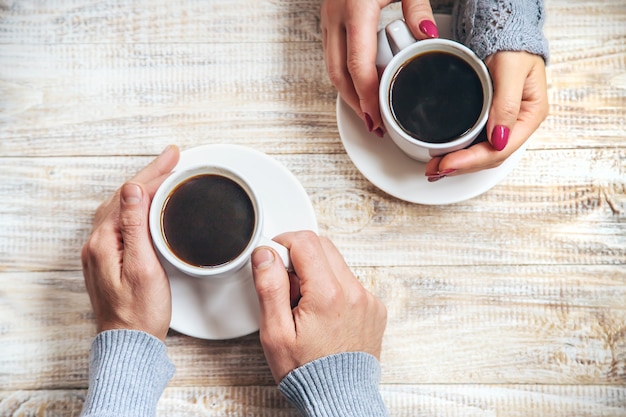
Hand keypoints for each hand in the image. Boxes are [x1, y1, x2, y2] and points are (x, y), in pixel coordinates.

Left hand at [81, 145, 179, 340]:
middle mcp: (97, 243)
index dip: (154, 174)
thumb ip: (135, 227)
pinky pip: (121, 220)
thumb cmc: (140, 312)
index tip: (173, 158)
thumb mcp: (143, 267)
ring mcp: (101, 250)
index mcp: (104, 241)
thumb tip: (131, 190)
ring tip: (164, 175)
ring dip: (143, 187)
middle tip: (172, 159)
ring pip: (121, 206)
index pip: (130, 194)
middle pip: (124, 196)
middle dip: (149, 175)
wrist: (129, 342)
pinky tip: (147, 203)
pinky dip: (137, 205)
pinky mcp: (109, 258)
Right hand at [251, 231, 386, 381]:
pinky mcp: (374, 308)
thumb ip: (270, 288)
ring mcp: (367, 300)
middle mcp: (354, 293)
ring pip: (337, 263)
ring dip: (316, 273)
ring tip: (304, 306)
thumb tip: (266, 255)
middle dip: (299, 256)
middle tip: (287, 287)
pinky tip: (323, 314)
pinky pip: (350, 282)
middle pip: (323, 246)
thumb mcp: (275, 334)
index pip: (305, 242)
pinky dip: (333, 288)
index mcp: (328, 295)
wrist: (339, 398)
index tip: (274, 260)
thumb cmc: (307, 373)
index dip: (283, 244)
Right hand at [321, 0, 436, 135]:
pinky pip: (330, 56)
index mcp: (356, 9)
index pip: (359, 66)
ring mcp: (327, 19)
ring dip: (347, 94)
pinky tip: (357, 86)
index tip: (377, 115)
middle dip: (355, 104)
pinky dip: (343, 77)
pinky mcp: (327, 19)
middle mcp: (335, 17)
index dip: (367, 96)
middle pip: (339, 75)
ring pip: (331, 68)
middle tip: (373, 124)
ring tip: (367, 112)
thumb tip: (426, 35)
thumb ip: (416, 6)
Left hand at [425, 51, 548, 180]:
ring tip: (434, 168)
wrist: (501, 31)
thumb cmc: (512, 45)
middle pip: (489, 156)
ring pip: (481, 154)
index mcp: (529, 115)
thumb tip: (499, 138)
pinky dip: (459, 152)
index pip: (501, 149)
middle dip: (462, 166)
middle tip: (435, 169)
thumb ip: (507, 103)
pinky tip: (444, 157)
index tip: (449, 163)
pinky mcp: (487, 120)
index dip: (473, 160)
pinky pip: (474, 143)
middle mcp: (516, 124)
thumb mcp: (511, 69)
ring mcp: (502, 124)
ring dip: (458, 163)